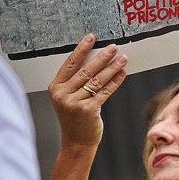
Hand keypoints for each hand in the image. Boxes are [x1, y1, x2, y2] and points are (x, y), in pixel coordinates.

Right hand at [48, 34, 127, 148]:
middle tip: (113, 47)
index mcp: (55, 88)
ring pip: (97, 80)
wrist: (76, 141)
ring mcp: (74, 103)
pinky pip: (105, 92)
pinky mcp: (88, 110)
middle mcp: (62, 94)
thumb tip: (97, 59)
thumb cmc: (74, 117)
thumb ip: (76, 81)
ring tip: (123, 58)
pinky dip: (115, 82)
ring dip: (112, 68)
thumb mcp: (68, 97)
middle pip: (85, 70)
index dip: (81, 49)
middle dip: (102, 57)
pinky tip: (122, 74)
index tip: (91, 38)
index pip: (70, 64)